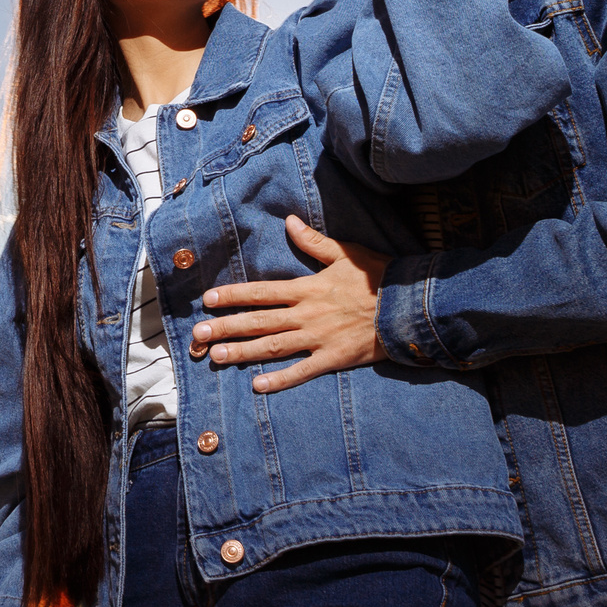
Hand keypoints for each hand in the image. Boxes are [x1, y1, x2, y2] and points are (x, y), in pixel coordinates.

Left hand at [189, 216, 389, 394]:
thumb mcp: (346, 253)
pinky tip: (259, 385)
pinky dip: (280, 379)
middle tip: (198, 335)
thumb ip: (314, 242)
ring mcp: (319, 338)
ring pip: (273, 347)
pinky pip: (302, 371)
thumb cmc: (379, 277)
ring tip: (216, 357)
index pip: (261, 292)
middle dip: (226, 328)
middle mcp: (307, 315)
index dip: (232, 296)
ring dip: (243, 353)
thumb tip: (289, 222)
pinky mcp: (334, 358)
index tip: (208, 300)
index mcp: (307, 289)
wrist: (409, 307)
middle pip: (258, 322)